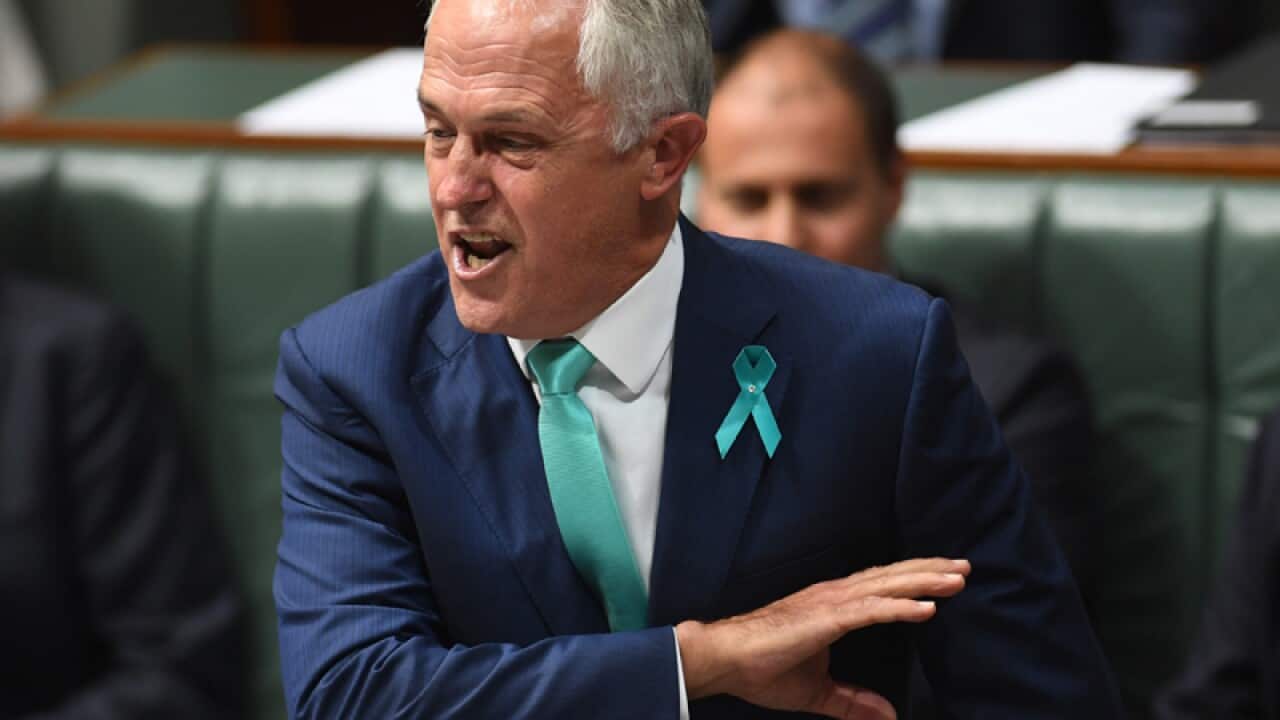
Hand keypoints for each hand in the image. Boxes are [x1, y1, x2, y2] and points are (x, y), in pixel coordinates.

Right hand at [676, 557, 969, 719]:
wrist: (723, 659)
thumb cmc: (761, 668)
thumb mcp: (817, 691)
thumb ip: (852, 702)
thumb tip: (887, 716)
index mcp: (833, 606)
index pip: (882, 586)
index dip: (915, 579)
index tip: (947, 577)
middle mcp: (835, 597)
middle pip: (891, 577)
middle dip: (930, 570)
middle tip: (965, 566)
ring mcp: (830, 604)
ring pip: (887, 587)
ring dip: (924, 581)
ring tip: (956, 578)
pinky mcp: (825, 619)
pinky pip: (871, 611)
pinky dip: (901, 606)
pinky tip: (927, 608)